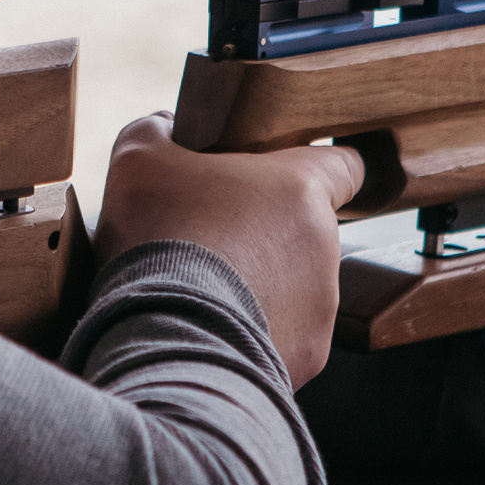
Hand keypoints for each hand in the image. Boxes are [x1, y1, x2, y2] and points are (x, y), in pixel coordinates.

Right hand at [94, 115, 363, 388]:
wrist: (163, 335)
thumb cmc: (159, 236)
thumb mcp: (139, 158)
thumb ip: (159, 131)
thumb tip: (167, 128)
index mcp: (301, 187)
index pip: (345, 166)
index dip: (315, 170)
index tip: (284, 184)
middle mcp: (325, 246)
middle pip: (305, 233)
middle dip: (265, 239)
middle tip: (212, 245)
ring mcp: (321, 306)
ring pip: (294, 289)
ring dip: (260, 289)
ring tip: (205, 295)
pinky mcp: (308, 355)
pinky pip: (283, 337)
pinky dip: (254, 335)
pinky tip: (211, 331)